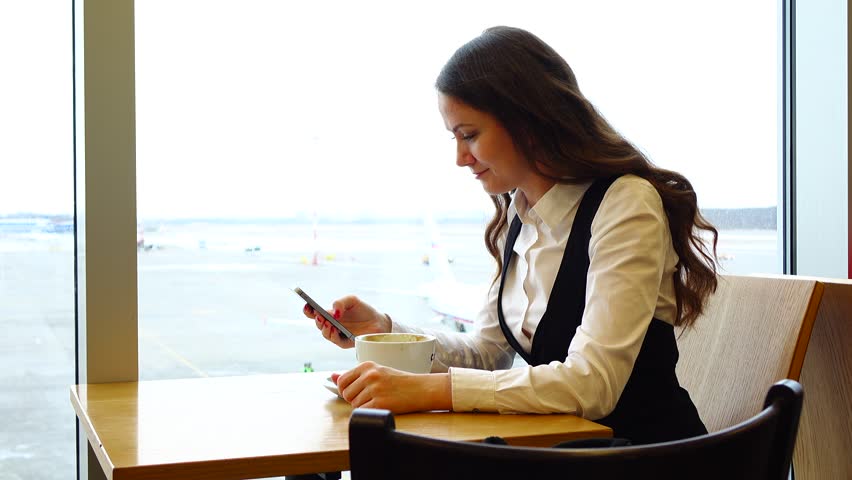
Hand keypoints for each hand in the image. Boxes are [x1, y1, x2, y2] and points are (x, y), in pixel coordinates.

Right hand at [302, 295, 391, 347]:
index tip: (308, 306)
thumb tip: (333, 312)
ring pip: (325, 333)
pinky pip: (335, 340)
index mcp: (329, 314)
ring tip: (328, 322)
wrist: (377, 321)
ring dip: (324, 328)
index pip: (314, 313)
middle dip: (318, 319)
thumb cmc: (363, 310)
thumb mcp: (352, 300)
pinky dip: (333, 335)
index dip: (308, 310)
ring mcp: (336, 334)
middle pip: (318, 323)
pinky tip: (334, 329)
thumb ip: (341, 302)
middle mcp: (330, 325)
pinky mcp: (344, 342)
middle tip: (320, 315)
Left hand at [332, 362, 450, 412]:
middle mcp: (369, 375)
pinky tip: (382, 406)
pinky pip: (363, 412)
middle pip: (346, 394)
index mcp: (366, 366)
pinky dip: (370, 412)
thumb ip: (354, 375)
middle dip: (355, 399)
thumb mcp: (377, 372)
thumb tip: (332, 377)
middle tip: (371, 397)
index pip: (342, 381)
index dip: (347, 390)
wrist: (421, 389)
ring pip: (354, 405)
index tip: (358, 391)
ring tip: (379, 400)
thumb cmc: (399, 381)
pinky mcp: (380, 403)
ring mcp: (374, 389)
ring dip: (364, 406)